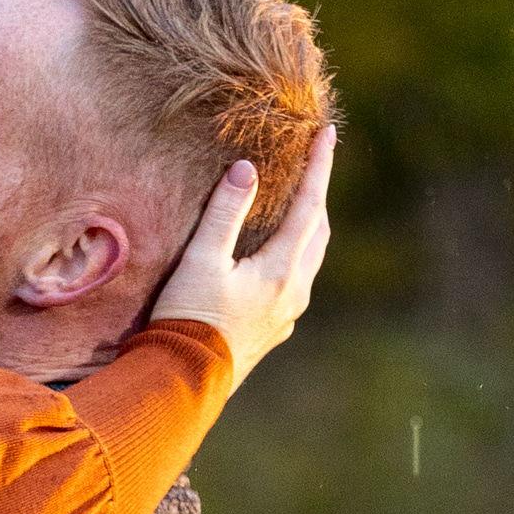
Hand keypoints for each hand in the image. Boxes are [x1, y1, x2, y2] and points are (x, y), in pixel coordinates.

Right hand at [150, 123, 334, 380]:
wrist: (185, 380)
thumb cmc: (189, 318)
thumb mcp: (201, 260)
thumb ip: (225, 212)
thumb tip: (248, 169)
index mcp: (283, 269)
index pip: (309, 205)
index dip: (319, 166)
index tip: (328, 133)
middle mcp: (295, 291)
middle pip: (318, 231)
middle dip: (318, 194)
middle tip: (315, 164)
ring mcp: (287, 314)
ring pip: (311, 258)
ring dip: (310, 226)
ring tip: (303, 204)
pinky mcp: (274, 330)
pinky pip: (296, 281)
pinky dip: (296, 255)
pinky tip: (280, 256)